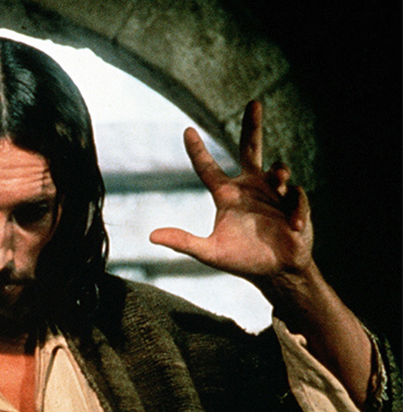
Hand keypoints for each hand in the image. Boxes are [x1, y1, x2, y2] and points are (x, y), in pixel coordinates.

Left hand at [149, 101, 313, 296]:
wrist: (276, 272)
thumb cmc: (242, 259)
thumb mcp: (209, 252)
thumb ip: (183, 242)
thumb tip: (151, 236)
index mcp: (227, 194)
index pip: (207, 167)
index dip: (197, 150)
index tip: (186, 129)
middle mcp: (250, 187)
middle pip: (250, 149)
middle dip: (252, 126)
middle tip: (254, 103)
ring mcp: (274, 194)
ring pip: (277, 171)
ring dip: (279, 172)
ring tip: (280, 176)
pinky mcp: (295, 206)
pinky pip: (296, 199)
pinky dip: (295, 208)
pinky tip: (293, 225)